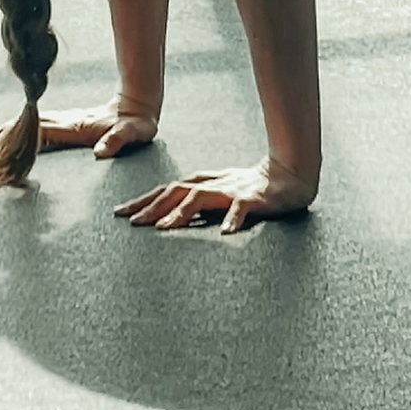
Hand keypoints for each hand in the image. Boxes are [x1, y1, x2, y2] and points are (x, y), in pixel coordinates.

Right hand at [0, 100, 157, 158]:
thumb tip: (101, 152)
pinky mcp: (70, 125)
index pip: (40, 133)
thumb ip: (117, 140)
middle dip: (4, 133)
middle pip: (29, 127)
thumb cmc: (137, 125)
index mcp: (75, 127)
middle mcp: (67, 123)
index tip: (0, 141)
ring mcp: (67, 122)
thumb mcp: (132, 133)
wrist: (139, 106)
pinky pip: (41, 128)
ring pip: (32, 126)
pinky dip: (23, 131)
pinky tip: (13, 134)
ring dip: (10, 130)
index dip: (20, 137)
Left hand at [114, 159, 313, 233]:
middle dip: (152, 206)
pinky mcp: (253, 198)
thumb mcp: (219, 194)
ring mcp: (232, 190)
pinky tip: (225, 233)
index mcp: (203, 183)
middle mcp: (213, 184)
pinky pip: (241, 208)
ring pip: (201, 197)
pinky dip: (232, 218)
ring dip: (181, 212)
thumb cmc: (251, 188)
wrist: (289, 176)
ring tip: (165, 228)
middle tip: (132, 223)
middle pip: (176, 191)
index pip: (167, 190)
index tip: (121, 213)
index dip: (144, 201)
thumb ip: (197, 203)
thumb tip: (168, 219)